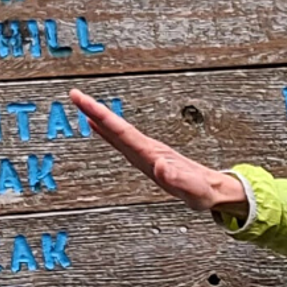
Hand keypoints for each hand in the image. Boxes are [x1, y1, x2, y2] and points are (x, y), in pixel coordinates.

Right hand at [69, 88, 247, 213]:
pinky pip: (121, 142)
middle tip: (74, 94)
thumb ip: (178, 179)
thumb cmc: (203, 191)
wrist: (212, 189)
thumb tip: (161, 166)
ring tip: (80, 105)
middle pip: (116, 126)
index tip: (84, 102)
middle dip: (95, 110)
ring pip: (117, 132)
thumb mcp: (192, 190)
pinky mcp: (145, 158)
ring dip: (98, 118)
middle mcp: (147, 149)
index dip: (102, 116)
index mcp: (152, 154)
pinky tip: (97, 127)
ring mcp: (145, 152)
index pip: (122, 131)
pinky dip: (106, 132)